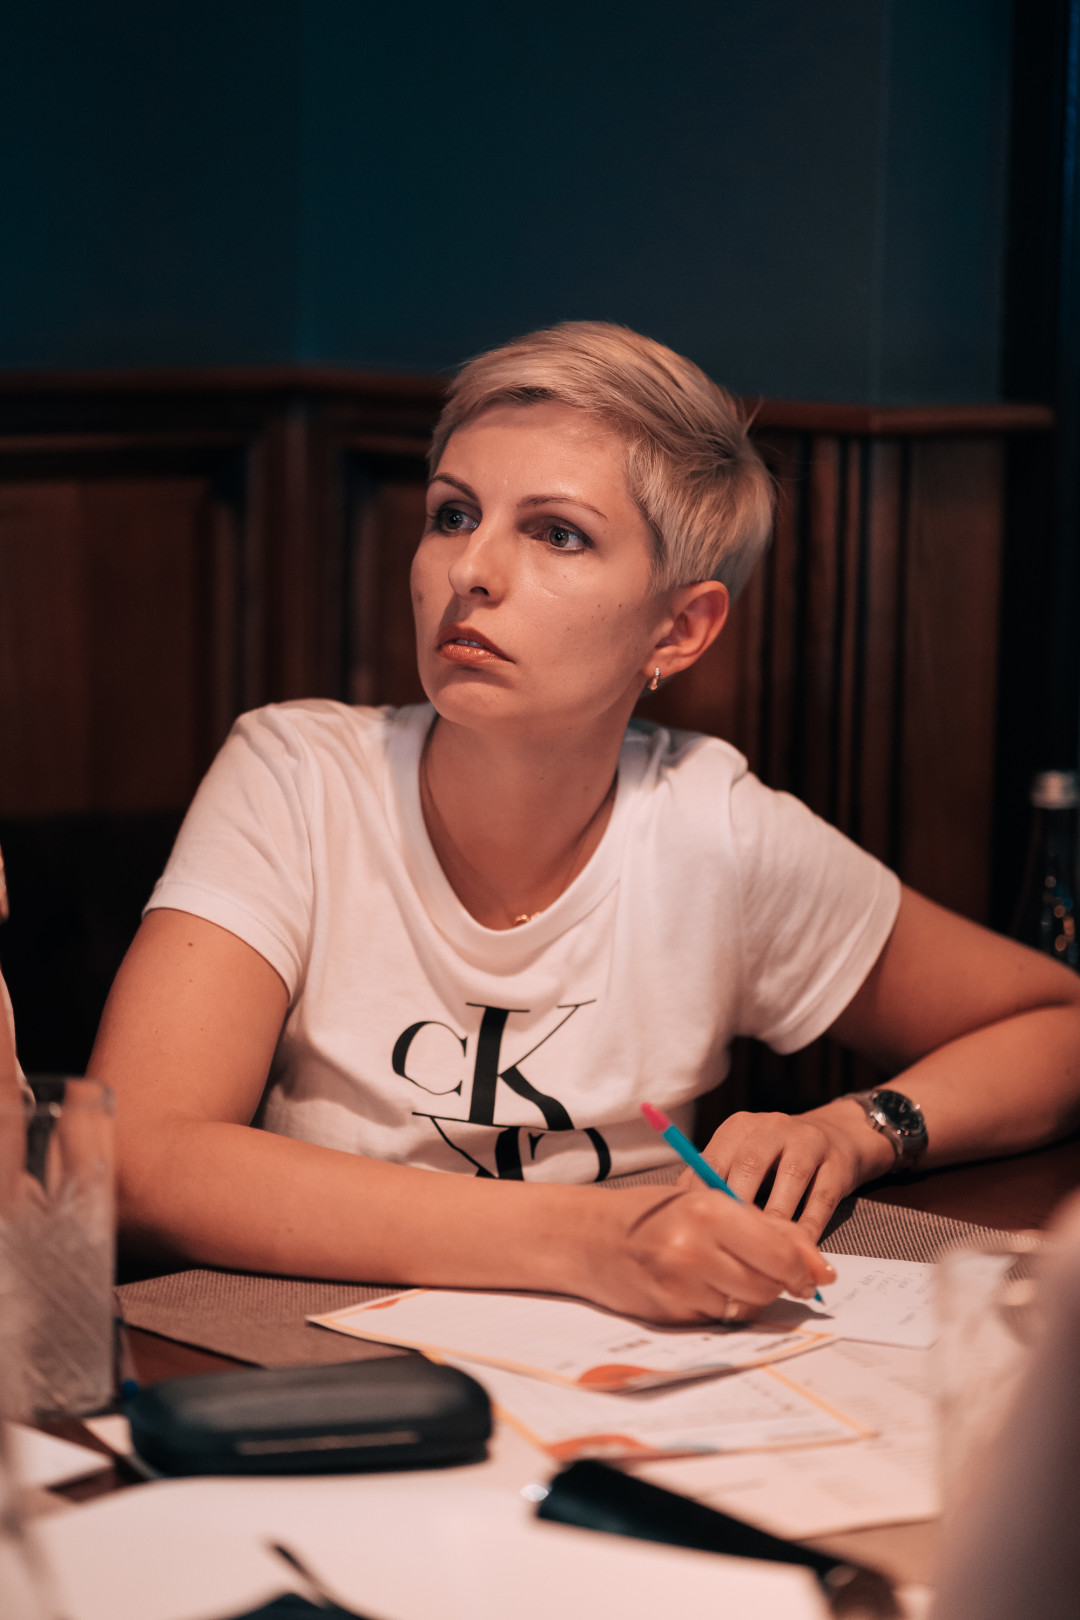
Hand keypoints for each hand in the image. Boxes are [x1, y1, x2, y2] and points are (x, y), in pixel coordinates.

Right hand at [575, 1184, 835, 1324]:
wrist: (589, 1237)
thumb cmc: (654, 1214)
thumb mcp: (710, 1204)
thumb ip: (766, 1230)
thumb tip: (820, 1269)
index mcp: (709, 1211)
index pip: (780, 1254)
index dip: (803, 1269)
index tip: (811, 1275)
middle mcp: (694, 1249)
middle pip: (768, 1285)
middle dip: (776, 1283)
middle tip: (761, 1269)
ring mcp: (680, 1286)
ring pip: (747, 1306)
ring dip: (747, 1295)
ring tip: (722, 1272)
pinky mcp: (671, 1314)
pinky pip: (719, 1319)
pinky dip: (719, 1306)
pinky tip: (698, 1286)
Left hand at [696, 1101, 894, 1239]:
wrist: (837, 1137)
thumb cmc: (775, 1158)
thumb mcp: (742, 1155)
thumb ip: (716, 1178)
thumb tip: (679, 1210)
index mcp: (740, 1127)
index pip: (714, 1159)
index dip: (703, 1196)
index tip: (696, 1231)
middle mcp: (773, 1127)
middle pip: (750, 1165)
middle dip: (739, 1207)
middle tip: (729, 1244)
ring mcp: (808, 1142)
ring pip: (789, 1180)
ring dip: (775, 1220)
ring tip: (764, 1254)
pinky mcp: (837, 1163)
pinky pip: (820, 1199)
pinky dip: (808, 1228)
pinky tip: (797, 1251)